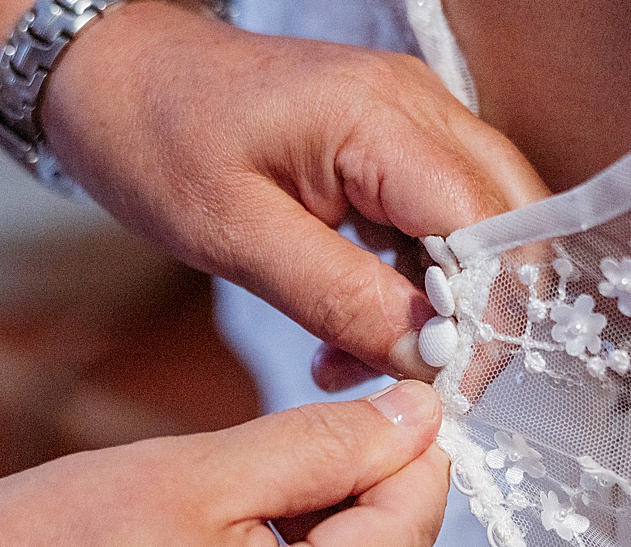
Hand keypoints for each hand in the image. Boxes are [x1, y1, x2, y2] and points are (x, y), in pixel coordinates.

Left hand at [41, 2, 549, 388]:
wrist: (119, 76)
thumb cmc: (157, 142)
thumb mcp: (237, 237)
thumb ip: (340, 299)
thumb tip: (428, 361)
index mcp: (379, 118)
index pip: (492, 228)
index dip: (490, 315)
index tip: (451, 385)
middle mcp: (418, 106)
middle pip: (511, 224)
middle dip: (479, 316)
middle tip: (418, 382)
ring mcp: (413, 118)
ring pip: (482, 229)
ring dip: (441, 309)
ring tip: (357, 361)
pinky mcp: (395, 141)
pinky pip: (439, 221)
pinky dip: (413, 286)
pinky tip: (357, 329)